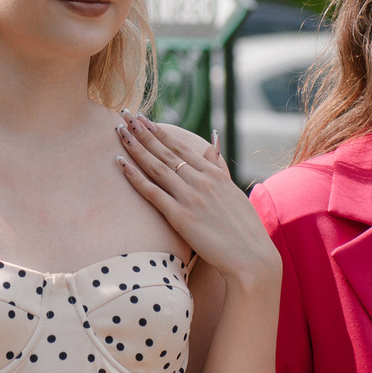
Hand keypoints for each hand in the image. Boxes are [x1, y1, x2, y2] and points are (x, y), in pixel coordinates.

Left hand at [114, 113, 278, 293]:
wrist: (251, 257)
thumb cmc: (244, 228)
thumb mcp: (233, 190)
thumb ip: (219, 166)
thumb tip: (213, 142)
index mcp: (214, 174)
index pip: (181, 147)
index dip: (160, 132)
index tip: (144, 119)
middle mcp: (201, 181)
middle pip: (165, 151)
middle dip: (143, 131)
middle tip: (125, 115)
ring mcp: (190, 198)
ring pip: (157, 167)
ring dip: (136, 147)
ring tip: (120, 130)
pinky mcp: (181, 217)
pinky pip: (153, 193)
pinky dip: (135, 177)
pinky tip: (121, 163)